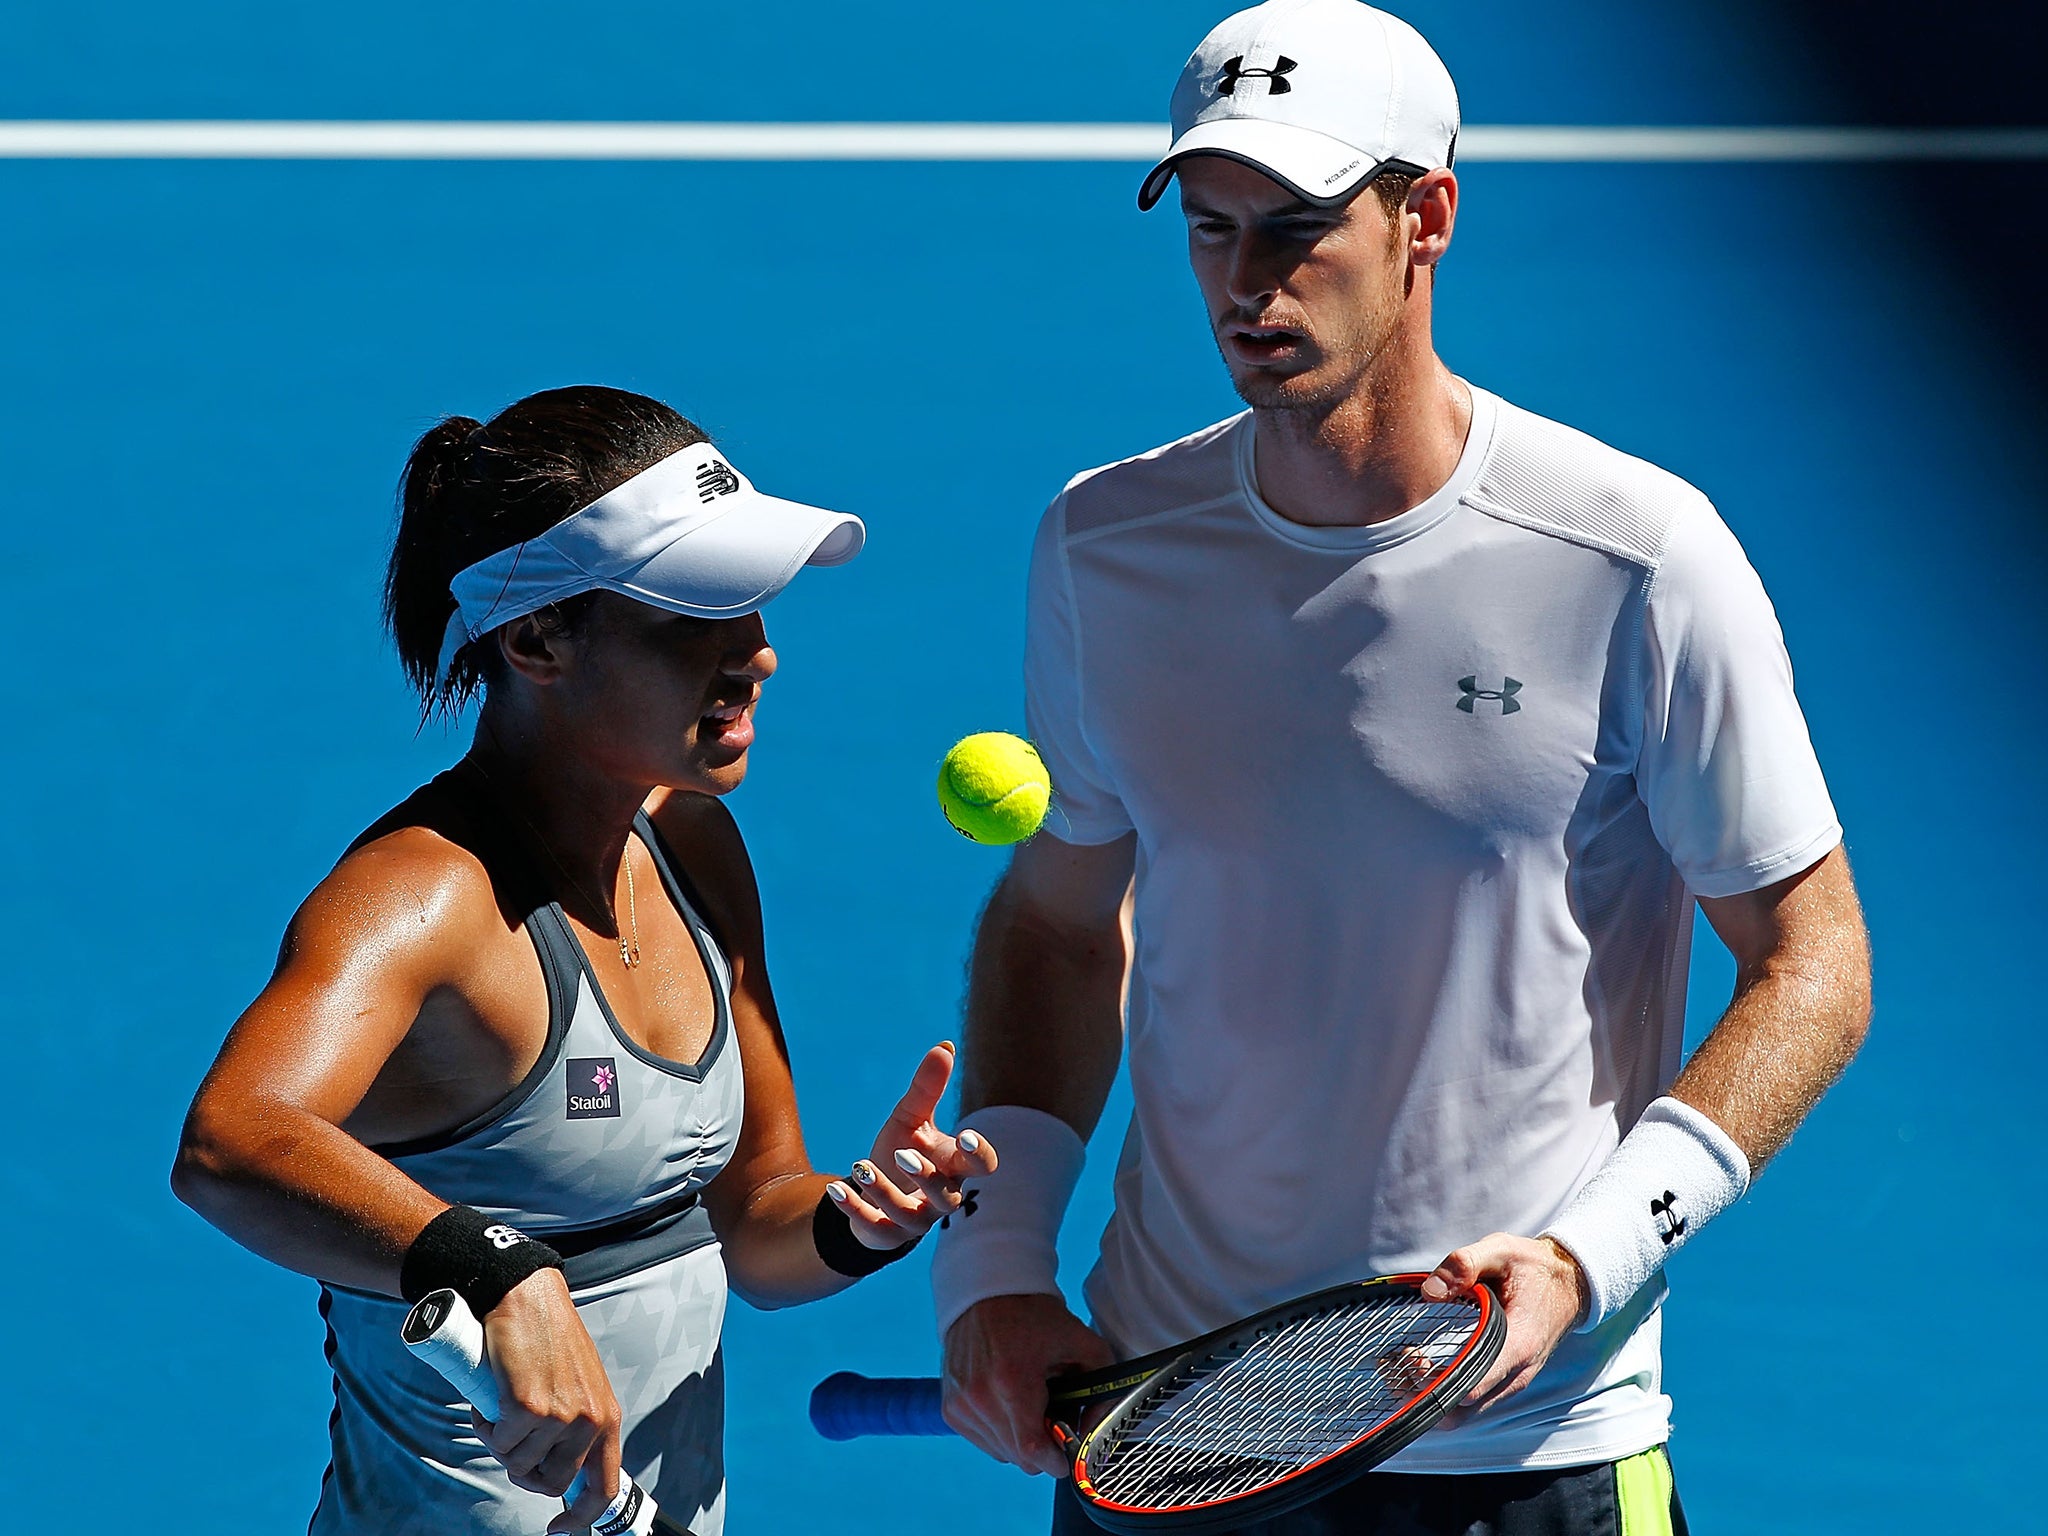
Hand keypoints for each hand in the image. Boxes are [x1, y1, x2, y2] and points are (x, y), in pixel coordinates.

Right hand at [475, 1267, 623, 1534]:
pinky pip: (499, 1442)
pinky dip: (486, 1427)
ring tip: (499, 1409)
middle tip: (510, 1441)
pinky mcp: (527, 1407)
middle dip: (524, 1472)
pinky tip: (488, 1401)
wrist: (526, 1296)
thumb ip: (577, 1420)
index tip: (558, 1528)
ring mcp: (559, 1416)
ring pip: (518, 1464)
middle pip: (552, 1483)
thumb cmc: (548, 1339)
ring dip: (501, 1444)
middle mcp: (589, 1421)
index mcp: (607, 1417)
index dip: (581, 1518)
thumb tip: (559, 1464)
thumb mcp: (579, 1383)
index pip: (604, 1488)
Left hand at [826, 1042, 999, 1249]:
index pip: (981, 1165)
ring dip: (884, 1191)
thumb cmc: (902, 1152)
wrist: (872, 1193)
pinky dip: (854, 1207)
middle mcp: (940, 1197)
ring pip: (909, 1215)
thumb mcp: (910, 1119)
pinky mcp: (885, 1233)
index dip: (978, 1155)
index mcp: (953, 1167)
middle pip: (946, 1196)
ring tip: (859, 1166)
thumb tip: (945, 1046)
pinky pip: (873, 1226)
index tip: (966, 1137)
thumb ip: (927, 1088)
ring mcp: (914, 1219)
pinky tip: (834, 1187)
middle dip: (927, 1177)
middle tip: (903, 1154)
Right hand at [942, 1292, 1116, 1476]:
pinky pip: (983, 1441)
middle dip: (1043, 1446)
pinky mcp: (950, 1408)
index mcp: (1012, 1383)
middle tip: (1053, 1415)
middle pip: (1020, 1458)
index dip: (1056, 1459)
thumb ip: (1101, 1389)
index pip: (1033, 1452)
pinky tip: (1009, 1402)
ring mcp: (960, 1405)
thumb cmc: (1032, 1315)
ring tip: (1029, 1403)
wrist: (986, 1292)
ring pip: (1001, 1453)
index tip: (1067, 1450)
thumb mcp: (1081, 1342)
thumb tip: (1096, 1430)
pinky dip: (1001, 1431)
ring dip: (1020, 1439)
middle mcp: (979, 1399)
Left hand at [1420, 1233, 1587, 1419]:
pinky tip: (1419, 1364)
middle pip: (1460, 1411)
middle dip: (1421, 1392)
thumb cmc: (1534, 1268)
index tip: (1413, 1353)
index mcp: (1518, 1344)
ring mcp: (1509, 1381)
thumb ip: (1465, 1263)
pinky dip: (1440, 1392)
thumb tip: (1429, 1291)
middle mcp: (1515, 1373)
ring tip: (1403, 1358)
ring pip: (1462, 1414)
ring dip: (1427, 1395)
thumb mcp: (1502, 1250)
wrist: (1569, 1285)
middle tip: (1400, 1356)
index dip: (1436, 1382)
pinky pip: (1468, 1404)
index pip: (1473, 1386)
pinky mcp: (1503, 1381)